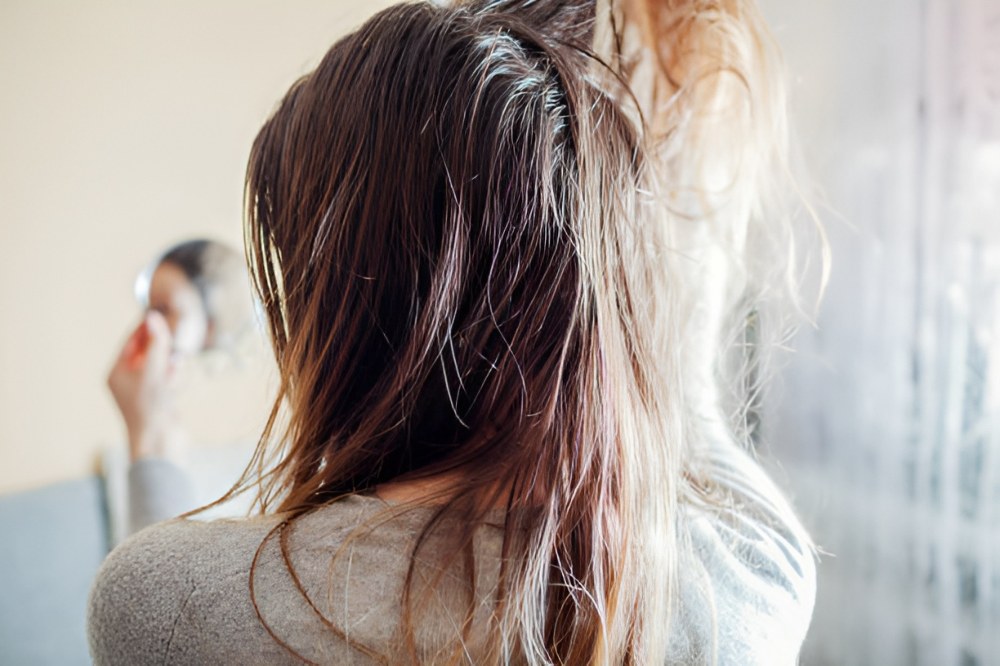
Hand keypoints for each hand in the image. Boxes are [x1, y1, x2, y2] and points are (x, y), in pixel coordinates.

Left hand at [107, 311, 184, 461]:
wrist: (160, 442)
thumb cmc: (151, 406)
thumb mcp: (153, 369)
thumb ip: (155, 342)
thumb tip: (153, 317)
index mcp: (117, 374)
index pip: (130, 343)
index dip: (145, 328)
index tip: (159, 315)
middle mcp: (128, 382)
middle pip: (147, 353)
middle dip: (161, 349)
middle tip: (171, 344)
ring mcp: (144, 392)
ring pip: (161, 365)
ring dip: (170, 365)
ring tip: (175, 369)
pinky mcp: (159, 400)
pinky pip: (168, 380)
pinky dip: (174, 378)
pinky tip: (176, 385)